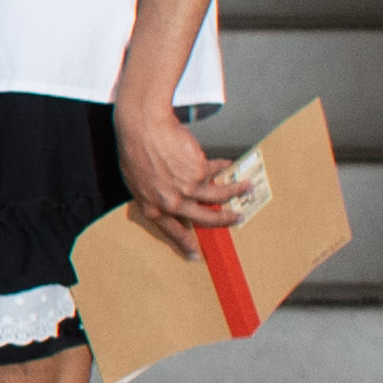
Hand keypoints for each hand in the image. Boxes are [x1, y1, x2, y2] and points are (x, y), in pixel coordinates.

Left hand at [113, 99, 240, 259]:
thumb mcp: (138, 181)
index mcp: (153, 207)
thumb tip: (174, 204)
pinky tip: (227, 163)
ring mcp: (187, 189)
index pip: (171, 231)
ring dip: (236, 191)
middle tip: (237, 219)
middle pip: (204, 219)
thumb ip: (157, 195)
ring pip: (219, 197)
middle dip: (224, 221)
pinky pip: (215, 171)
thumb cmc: (135, 151)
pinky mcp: (199, 173)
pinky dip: (222, 166)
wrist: (143, 128)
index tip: (195, 254)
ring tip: (246, 187)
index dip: (185, 243)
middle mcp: (171, 203)